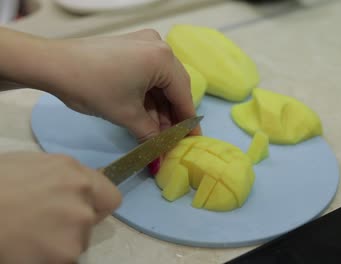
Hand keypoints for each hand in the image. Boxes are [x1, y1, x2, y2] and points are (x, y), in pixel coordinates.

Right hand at [0, 152, 120, 262]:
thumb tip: (77, 186)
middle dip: (73, 223)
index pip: (110, 197)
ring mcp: (76, 228)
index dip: (95, 205)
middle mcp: (82, 198)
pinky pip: (64, 259)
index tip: (82, 209)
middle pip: (91, 220)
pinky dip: (48, 258)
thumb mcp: (31, 165)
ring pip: (78, 242)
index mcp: (74, 173)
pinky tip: (27, 248)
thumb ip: (62, 177)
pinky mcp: (65, 254)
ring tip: (29, 235)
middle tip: (44, 223)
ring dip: (59, 242)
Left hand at [47, 29, 200, 140]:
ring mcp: (145, 44)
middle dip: (172, 116)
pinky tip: (146, 116)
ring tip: (156, 133)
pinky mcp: (132, 47)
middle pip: (174, 87)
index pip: (183, 96)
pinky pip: (149, 75)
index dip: (187, 122)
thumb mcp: (127, 115)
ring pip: (161, 82)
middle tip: (171, 140)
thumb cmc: (93, 87)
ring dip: (160, 108)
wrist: (53, 66)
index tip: (192, 141)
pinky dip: (148, 96)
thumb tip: (163, 155)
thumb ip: (151, 135)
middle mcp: (159, 46)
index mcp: (163, 59)